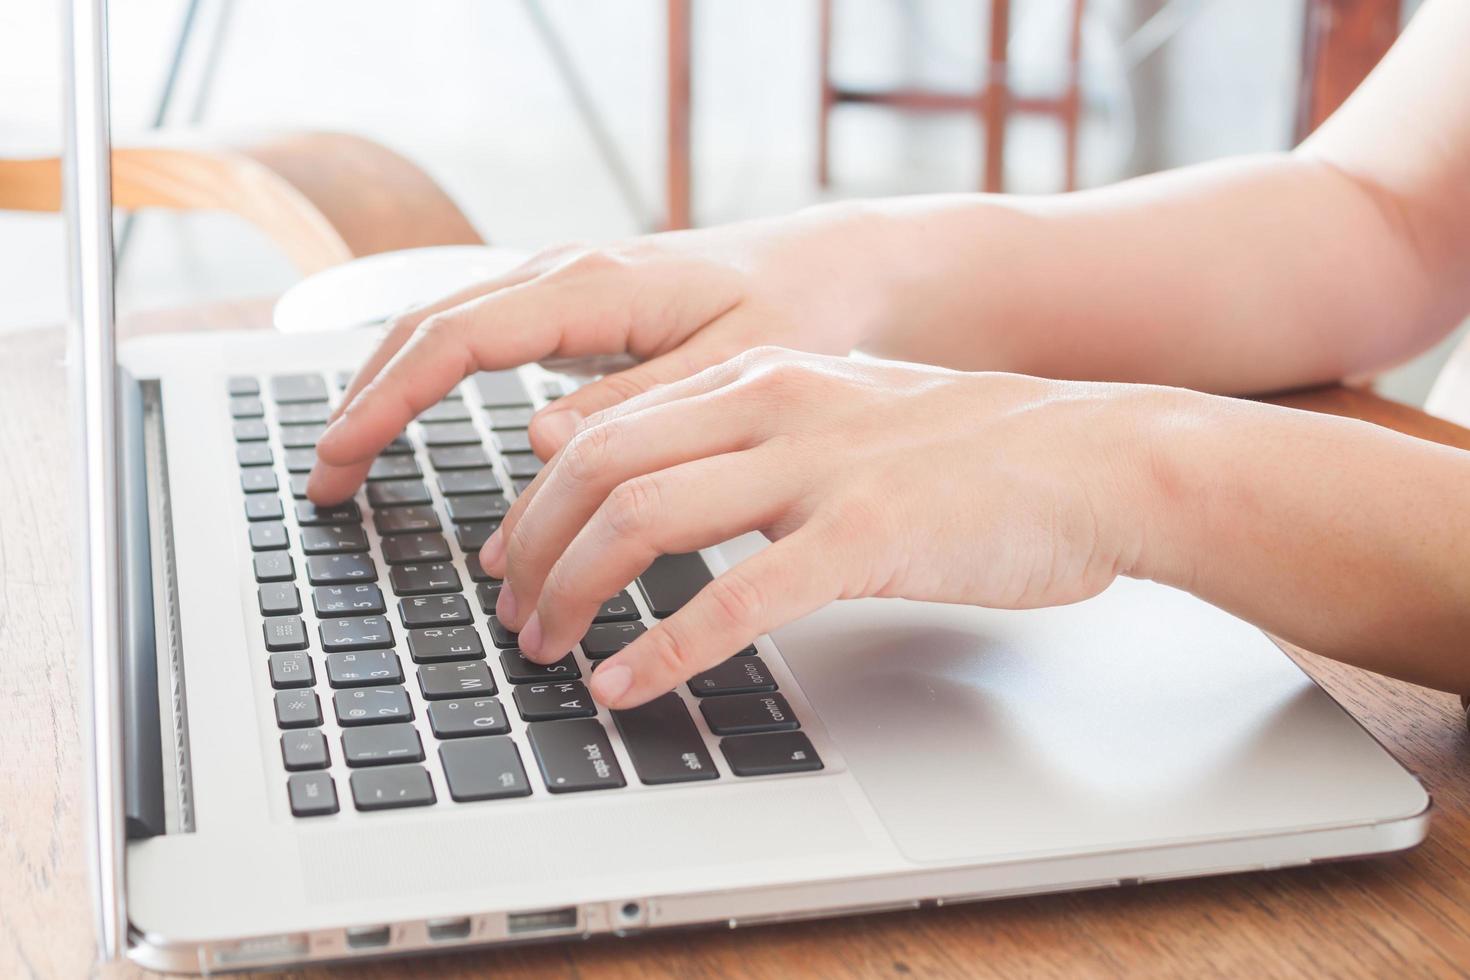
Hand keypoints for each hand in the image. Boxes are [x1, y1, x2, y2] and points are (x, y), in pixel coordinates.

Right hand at [308, 205, 896, 503]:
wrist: (824, 268)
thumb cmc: (793, 311)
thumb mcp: (732, 368)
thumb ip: (640, 406)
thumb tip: (542, 446)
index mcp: (595, 286)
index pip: (458, 339)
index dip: (390, 400)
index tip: (341, 454)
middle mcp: (564, 275)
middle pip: (427, 329)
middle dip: (364, 401)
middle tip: (323, 482)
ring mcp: (562, 287)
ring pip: (442, 328)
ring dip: (385, 389)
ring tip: (347, 462)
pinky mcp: (571, 309)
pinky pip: (476, 336)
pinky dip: (427, 379)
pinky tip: (407, 423)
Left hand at [481, 347, 1167, 708]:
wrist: (1097, 458)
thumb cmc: (977, 453)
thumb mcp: (845, 417)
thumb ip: (754, 442)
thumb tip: (673, 492)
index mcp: (761, 377)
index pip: (607, 428)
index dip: (539, 502)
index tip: (515, 559)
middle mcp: (773, 407)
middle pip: (598, 468)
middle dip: (535, 550)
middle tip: (516, 617)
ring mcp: (818, 468)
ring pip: (642, 518)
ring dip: (576, 594)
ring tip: (549, 652)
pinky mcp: (864, 536)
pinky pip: (732, 598)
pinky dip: (662, 648)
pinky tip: (627, 684)